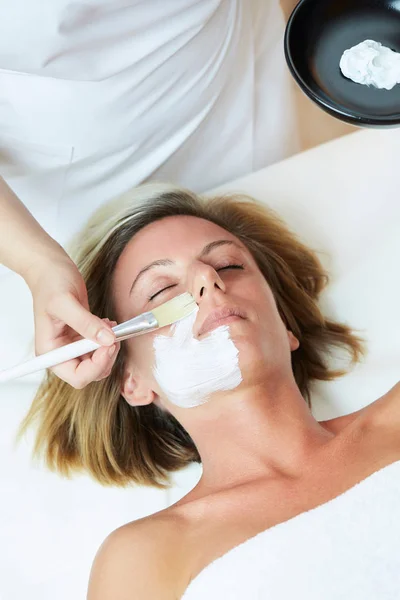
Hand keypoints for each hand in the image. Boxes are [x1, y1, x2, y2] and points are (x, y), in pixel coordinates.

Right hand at [26, 252, 120, 387]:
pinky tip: (108, 323)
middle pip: (91, 373)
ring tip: (110, 326)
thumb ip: (86, 323)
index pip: (76, 376)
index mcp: (51, 352)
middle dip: (106, 357)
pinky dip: (109, 338)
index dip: (96, 366)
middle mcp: (62, 353)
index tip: (108, 345)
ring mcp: (74, 346)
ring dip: (110, 348)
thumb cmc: (50, 283)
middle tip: (114, 335)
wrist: (52, 269)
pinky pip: (101, 347)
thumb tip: (107, 340)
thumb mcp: (65, 302)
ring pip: (99, 362)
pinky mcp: (83, 336)